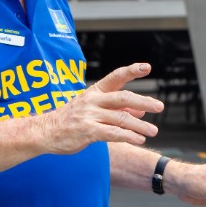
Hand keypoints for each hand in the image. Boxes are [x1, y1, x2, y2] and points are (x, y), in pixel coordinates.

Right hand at [37, 63, 163, 154]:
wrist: (45, 132)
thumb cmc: (72, 120)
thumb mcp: (94, 109)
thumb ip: (118, 109)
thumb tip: (142, 110)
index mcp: (95, 91)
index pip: (116, 77)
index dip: (132, 71)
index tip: (147, 67)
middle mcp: (93, 100)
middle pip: (123, 97)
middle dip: (144, 101)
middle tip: (160, 106)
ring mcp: (89, 115)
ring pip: (121, 118)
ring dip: (140, 125)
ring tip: (153, 130)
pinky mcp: (87, 131)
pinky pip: (112, 133)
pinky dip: (128, 136)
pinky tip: (139, 139)